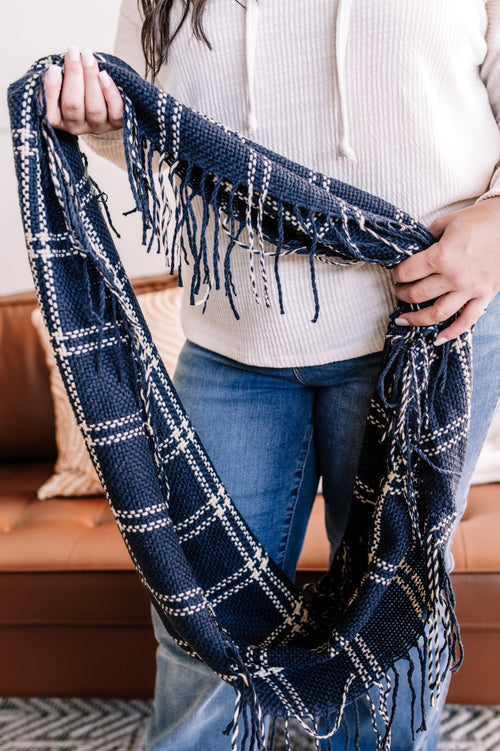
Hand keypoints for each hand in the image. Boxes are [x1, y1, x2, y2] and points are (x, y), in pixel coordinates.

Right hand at [43, 45, 123, 134]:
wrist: (100, 92)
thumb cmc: (74, 85)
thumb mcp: (60, 81)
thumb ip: (56, 78)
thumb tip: (54, 70)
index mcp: (57, 120)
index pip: (49, 112)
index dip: (51, 91)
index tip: (54, 68)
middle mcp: (76, 127)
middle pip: (73, 105)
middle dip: (73, 75)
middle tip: (73, 52)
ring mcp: (96, 127)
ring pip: (94, 108)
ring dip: (91, 79)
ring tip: (88, 58)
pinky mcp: (115, 124)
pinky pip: (115, 112)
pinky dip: (110, 93)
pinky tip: (104, 75)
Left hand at [392, 196, 499, 343]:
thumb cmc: (478, 220)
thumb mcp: (446, 223)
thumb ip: (426, 240)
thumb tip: (411, 253)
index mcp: (442, 256)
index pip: (407, 273)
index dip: (397, 274)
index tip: (396, 273)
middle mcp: (454, 277)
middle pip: (417, 294)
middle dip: (402, 294)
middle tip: (398, 291)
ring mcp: (470, 289)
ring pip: (436, 313)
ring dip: (416, 319)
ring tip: (403, 319)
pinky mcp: (484, 295)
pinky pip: (466, 321)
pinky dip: (451, 333)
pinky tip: (437, 339)